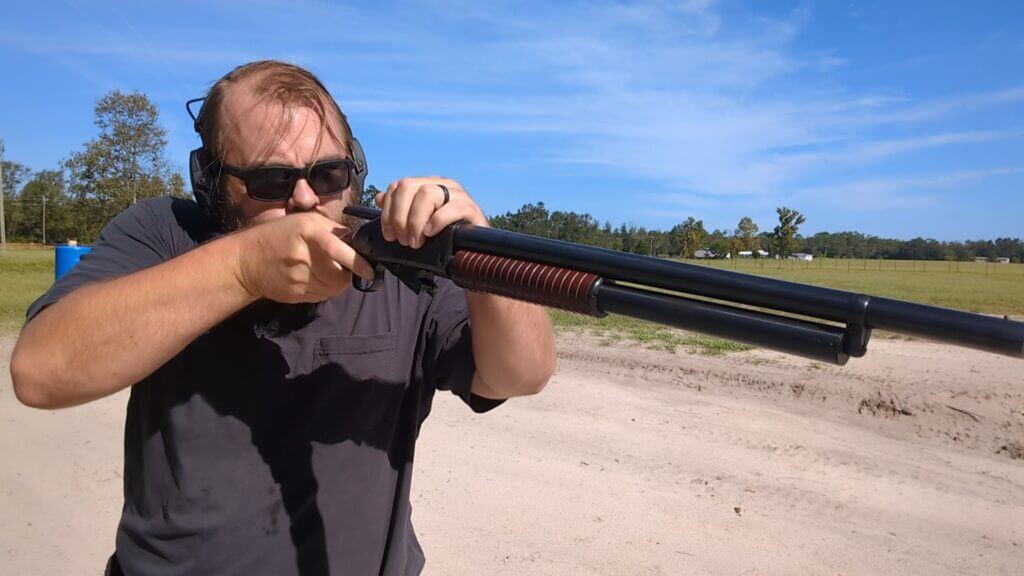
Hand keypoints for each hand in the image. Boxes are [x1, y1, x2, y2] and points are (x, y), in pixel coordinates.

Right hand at [234, 212, 374, 303]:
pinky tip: (315, 278)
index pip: (335, 249)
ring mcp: (297, 278)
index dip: (356, 262)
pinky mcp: (295, 294)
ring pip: (333, 288)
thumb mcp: (304, 221)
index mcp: (306, 232)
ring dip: (337, 282)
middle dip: (348, 273)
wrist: (246, 262)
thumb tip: (354, 242)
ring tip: (327, 271)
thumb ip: (331, 229)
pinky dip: (325, 288)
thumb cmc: (278, 235)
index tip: (370, 271)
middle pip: (339, 275)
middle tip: (345, 266)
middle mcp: (302, 256)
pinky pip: (321, 295)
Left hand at [376, 177, 487, 248]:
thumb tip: (379, 197)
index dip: (388, 211)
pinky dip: (437, 221)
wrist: (470, 250)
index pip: (397, 186)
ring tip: (417, 240)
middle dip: (399, 217)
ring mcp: (457, 194)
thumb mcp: (417, 223)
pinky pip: (452, 207)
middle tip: (403, 240)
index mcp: (426, 185)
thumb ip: (398, 209)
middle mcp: (440, 184)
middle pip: (407, 186)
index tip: (389, 234)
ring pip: (427, 193)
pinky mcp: (470, 208)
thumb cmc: (443, 236)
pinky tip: (431, 233)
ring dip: (416, 221)